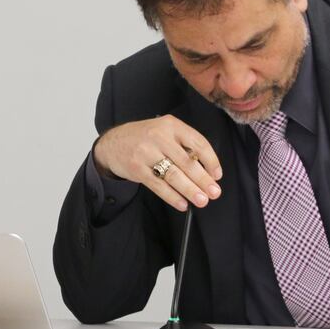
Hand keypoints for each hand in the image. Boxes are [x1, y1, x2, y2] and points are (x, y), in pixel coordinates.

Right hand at [93, 115, 222, 210]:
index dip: (211, 160)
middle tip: (214, 192)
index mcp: (170, 125)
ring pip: (173, 175)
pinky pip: (158, 185)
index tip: (217, 175)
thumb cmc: (145, 138)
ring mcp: (146, 152)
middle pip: (186, 162)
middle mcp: (158, 136)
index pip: (198, 142)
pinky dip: (172, 196)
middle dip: (203, 180)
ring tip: (201, 200)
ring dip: (190, 190)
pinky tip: (182, 203)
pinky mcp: (136, 168)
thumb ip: (184, 145)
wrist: (113, 142)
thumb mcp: (165, 131)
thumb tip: (207, 170)